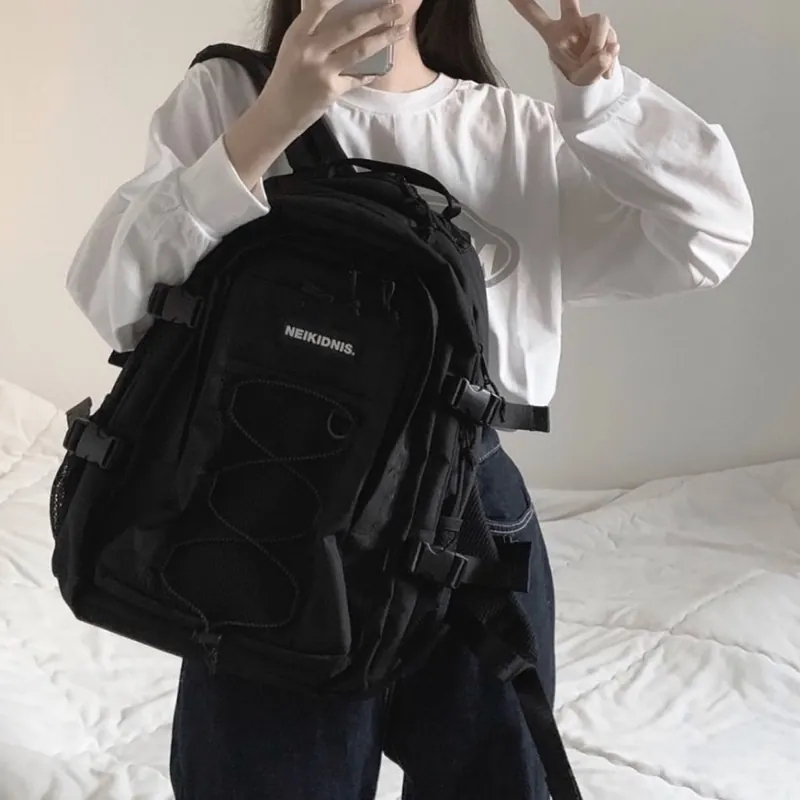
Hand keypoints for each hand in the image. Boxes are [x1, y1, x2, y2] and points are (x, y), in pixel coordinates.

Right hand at [264, 0, 407, 132]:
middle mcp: (310, 49)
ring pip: (360, 50)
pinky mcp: (332, 90)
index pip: (320, 4)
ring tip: (400, 31)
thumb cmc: (287, 78)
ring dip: (384, 39)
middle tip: (398, 8)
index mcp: (298, 34)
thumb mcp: (292, 47)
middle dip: (378, 15)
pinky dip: (370, 73)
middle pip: (350, 26)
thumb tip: (340, 13)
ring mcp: (322, 70)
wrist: (277, 113)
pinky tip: (379, 69)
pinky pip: (358, 77)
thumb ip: (312, 31)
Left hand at [508, 0, 619, 85]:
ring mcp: (589, 23)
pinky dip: (611, 57)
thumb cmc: (578, 73)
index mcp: (553, 34)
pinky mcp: (606, 29)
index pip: (537, 16)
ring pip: (601, 22)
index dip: (525, 4)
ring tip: (597, 65)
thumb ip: (593, 67)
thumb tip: (608, 51)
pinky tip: (605, 72)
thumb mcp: (580, 78)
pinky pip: (612, 38)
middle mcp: (571, 23)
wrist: (593, 78)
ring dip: (600, 46)